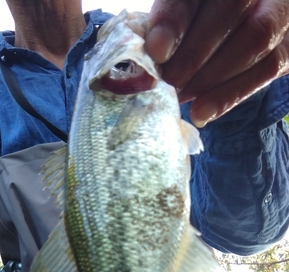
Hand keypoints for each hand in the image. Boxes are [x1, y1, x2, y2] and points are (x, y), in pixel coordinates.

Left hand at [145, 0, 288, 125]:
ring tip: (181, 97)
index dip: (174, 18)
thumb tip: (146, 66)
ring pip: (255, 37)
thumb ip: (168, 31)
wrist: (239, 34)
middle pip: (231, 7)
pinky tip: (202, 112)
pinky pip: (267, 68)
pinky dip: (231, 94)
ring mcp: (280, 10)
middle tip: (167, 84)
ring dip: (212, 76)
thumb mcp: (182, 23)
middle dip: (193, 53)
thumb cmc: (199, 28)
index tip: (156, 51)